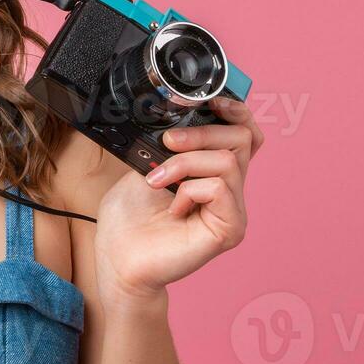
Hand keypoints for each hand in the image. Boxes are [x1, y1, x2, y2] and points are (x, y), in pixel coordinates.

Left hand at [92, 97, 263, 298]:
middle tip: (168, 143)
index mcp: (212, 172)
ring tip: (158, 182)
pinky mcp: (230, 229)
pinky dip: (189, 190)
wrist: (119, 261)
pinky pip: (220, 188)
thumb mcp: (145, 166)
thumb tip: (181, 118)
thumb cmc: (129, 221)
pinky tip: (174, 208)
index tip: (214, 102)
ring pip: (229, 161)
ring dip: (185, 163)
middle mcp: (229, 189)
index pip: (245, 134)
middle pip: (242, 138)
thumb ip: (169, 144)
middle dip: (201, 132)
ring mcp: (232, 210)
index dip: (237, 112)